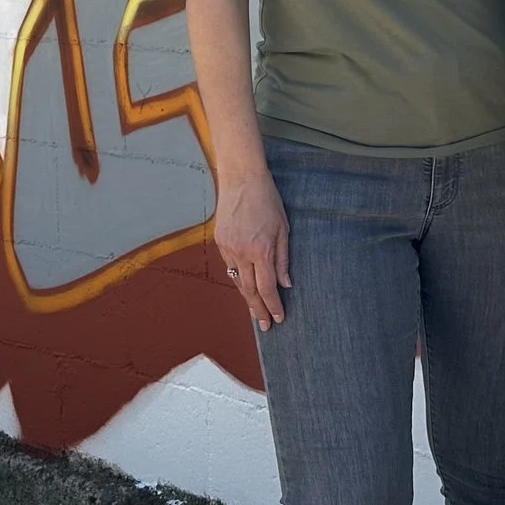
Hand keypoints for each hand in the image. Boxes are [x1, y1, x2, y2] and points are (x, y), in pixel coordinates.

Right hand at [212, 169, 290, 330]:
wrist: (241, 178)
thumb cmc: (267, 199)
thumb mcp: (283, 228)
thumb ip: (283, 258)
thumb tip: (285, 284)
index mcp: (261, 250)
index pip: (267, 287)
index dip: (273, 306)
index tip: (278, 318)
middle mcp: (242, 252)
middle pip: (249, 290)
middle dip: (258, 310)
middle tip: (265, 326)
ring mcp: (228, 248)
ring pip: (237, 281)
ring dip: (247, 298)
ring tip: (256, 311)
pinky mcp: (219, 242)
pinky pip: (230, 267)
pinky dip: (238, 279)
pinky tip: (245, 286)